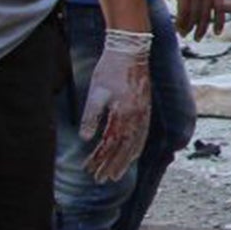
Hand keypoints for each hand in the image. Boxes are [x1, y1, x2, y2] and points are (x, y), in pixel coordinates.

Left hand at [80, 28, 151, 180]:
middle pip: (124, 149)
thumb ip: (91, 117)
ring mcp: (143, 113)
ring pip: (135, 144)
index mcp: (123, 114)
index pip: (110, 145)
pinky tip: (133, 152)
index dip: (100, 160)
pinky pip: (143, 134)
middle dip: (112, 166)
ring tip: (118, 174)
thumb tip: (85, 139)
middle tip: (102, 180)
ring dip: (125, 161)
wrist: (131, 49)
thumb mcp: (96, 92)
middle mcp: (136, 117)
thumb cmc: (111, 69)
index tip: (89, 171)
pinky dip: (138, 147)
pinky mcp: (145, 108)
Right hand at [158, 0, 224, 37]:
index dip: (219, 22)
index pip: (220, 7)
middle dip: (202, 29)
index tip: (217, 32)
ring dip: (189, 27)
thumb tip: (204, 6)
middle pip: (206, 14)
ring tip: (184, 33)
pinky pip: (183, 13)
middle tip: (197, 38)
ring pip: (194, 16)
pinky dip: (181, 22)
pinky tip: (178, 27)